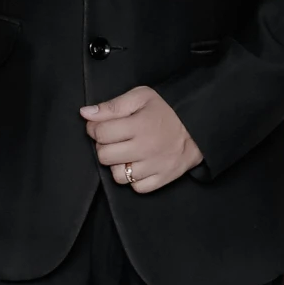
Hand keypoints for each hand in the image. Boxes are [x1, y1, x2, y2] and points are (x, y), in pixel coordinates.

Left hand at [81, 86, 204, 193]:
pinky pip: (135, 187)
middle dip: (104, 146)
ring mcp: (154, 166)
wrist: (197, 126)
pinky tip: (138, 164)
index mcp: (139, 124)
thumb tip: (85, 113)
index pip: (100, 133)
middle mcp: (145, 147)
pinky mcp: (162, 179)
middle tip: (115, 138)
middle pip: (104, 156)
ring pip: (117, 175)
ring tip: (127, 152)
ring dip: (118, 164)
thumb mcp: (141, 97)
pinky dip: (133, 178)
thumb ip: (113, 105)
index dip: (95, 128)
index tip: (101, 126)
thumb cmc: (166, 110)